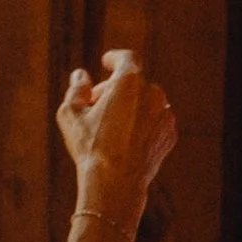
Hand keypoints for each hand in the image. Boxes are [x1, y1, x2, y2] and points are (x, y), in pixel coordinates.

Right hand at [66, 49, 176, 222]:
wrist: (116, 183)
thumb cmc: (91, 146)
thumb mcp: (71, 113)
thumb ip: (77, 88)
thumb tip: (81, 75)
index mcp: (129, 81)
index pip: (126, 58)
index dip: (115, 58)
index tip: (107, 62)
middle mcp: (153, 94)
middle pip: (133, 83)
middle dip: (115, 90)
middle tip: (96, 106)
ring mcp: (165, 115)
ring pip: (146, 103)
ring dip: (131, 107)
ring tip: (110, 127)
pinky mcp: (170, 135)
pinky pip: (155, 122)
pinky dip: (143, 125)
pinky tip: (125, 141)